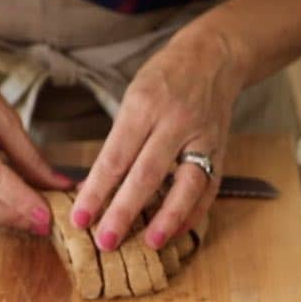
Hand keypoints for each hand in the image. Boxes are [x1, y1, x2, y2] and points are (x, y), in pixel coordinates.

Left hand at [70, 30, 243, 249]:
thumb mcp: (132, 99)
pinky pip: (208, 188)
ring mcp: (201, 137)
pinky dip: (193, 213)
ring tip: (148, 244)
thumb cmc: (164, 78)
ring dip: (166, 218)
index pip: (115, 157)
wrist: (214, 57)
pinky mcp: (220, 150)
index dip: (96, 192)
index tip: (79, 219)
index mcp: (144, 106)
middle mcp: (174, 122)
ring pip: (184, 185)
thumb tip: (94, 189)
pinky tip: (175, 231)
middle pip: (146, 175)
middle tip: (106, 242)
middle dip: (124, 211)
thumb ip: (118, 143)